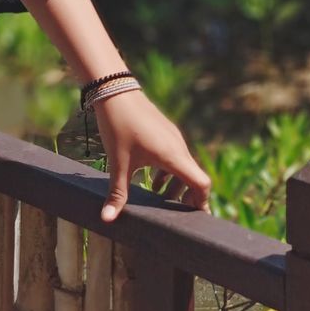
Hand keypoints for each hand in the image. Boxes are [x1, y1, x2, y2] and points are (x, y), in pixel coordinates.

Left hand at [90, 88, 211, 222]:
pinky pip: (175, 154)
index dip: (202, 203)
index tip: (196, 219)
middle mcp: (178, 146)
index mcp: (173, 156)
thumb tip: (107, 220)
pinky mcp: (164, 129)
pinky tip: (153, 177)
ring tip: (160, 195)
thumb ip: (117, 193)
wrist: (114, 90)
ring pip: (184, 165)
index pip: (202, 184)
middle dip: (188, 197)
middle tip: (177, 214)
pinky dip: (169, 169)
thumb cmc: (118, 127)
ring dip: (176, 183)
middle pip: (194, 177)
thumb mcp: (118, 162)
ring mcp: (172, 136)